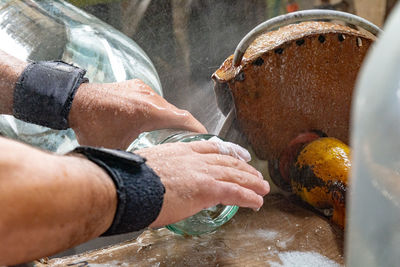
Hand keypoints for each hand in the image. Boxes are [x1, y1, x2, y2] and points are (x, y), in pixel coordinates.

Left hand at [69, 79, 206, 148]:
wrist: (74, 101)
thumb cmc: (92, 125)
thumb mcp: (115, 149)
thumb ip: (133, 161)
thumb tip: (143, 175)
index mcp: (149, 112)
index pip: (183, 119)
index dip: (198, 129)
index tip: (208, 137)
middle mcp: (150, 97)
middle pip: (177, 112)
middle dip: (186, 126)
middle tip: (192, 140)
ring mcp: (143, 89)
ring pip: (166, 105)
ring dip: (170, 118)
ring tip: (173, 133)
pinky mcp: (136, 85)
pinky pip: (154, 98)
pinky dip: (159, 110)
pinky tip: (153, 121)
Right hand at [135, 140, 269, 227]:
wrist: (127, 186)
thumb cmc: (130, 180)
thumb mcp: (149, 168)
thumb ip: (162, 171)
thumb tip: (161, 181)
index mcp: (180, 151)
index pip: (210, 148)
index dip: (227, 152)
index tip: (237, 154)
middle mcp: (194, 158)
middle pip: (227, 160)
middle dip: (244, 168)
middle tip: (255, 174)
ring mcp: (202, 172)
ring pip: (235, 175)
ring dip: (252, 182)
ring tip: (262, 188)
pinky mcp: (206, 188)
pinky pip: (234, 192)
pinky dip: (248, 197)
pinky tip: (257, 201)